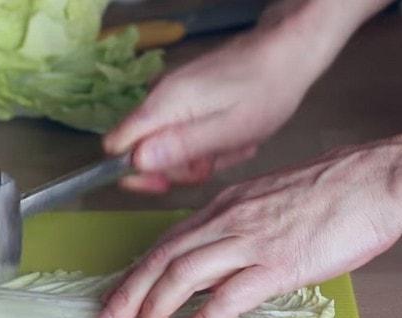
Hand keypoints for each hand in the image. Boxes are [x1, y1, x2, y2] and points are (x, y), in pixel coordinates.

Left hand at [94, 134, 401, 317]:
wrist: (371, 181)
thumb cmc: (326, 192)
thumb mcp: (263, 202)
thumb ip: (232, 227)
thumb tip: (210, 256)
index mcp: (221, 206)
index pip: (164, 242)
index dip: (135, 272)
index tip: (117, 294)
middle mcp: (226, 221)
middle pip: (161, 258)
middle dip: (128, 292)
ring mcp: (249, 241)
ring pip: (183, 274)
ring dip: (156, 306)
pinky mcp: (277, 263)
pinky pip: (229, 295)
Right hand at [105, 0, 388, 192]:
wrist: (286, 52)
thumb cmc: (265, 90)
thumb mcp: (229, 129)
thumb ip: (182, 146)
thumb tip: (137, 162)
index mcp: (163, 105)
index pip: (115, 145)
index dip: (133, 171)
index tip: (166, 182)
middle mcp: (157, 97)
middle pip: (140, 150)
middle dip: (175, 167)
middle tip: (213, 162)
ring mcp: (169, 96)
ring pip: (164, 144)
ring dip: (195, 156)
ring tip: (231, 146)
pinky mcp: (182, 97)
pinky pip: (180, 131)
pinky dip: (202, 142)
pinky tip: (228, 136)